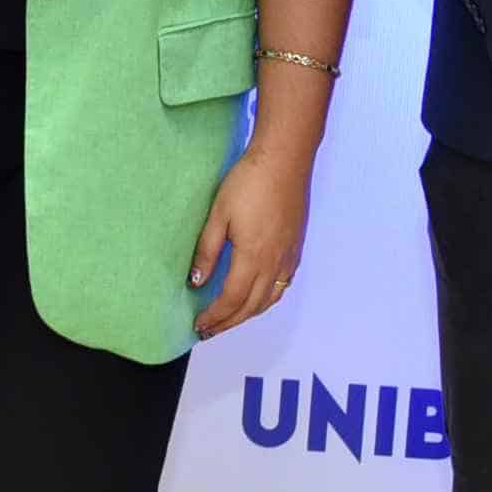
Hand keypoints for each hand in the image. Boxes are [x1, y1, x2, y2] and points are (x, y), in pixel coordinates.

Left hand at [189, 146, 311, 338]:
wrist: (284, 160)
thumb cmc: (248, 182)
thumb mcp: (218, 215)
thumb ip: (207, 251)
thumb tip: (196, 282)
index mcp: (253, 257)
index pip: (231, 300)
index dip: (215, 317)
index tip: (198, 326)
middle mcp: (274, 263)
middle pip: (251, 306)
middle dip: (229, 322)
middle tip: (209, 331)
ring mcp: (288, 257)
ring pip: (269, 299)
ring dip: (248, 314)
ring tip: (229, 319)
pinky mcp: (295, 248)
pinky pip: (282, 285)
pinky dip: (267, 299)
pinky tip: (256, 296)